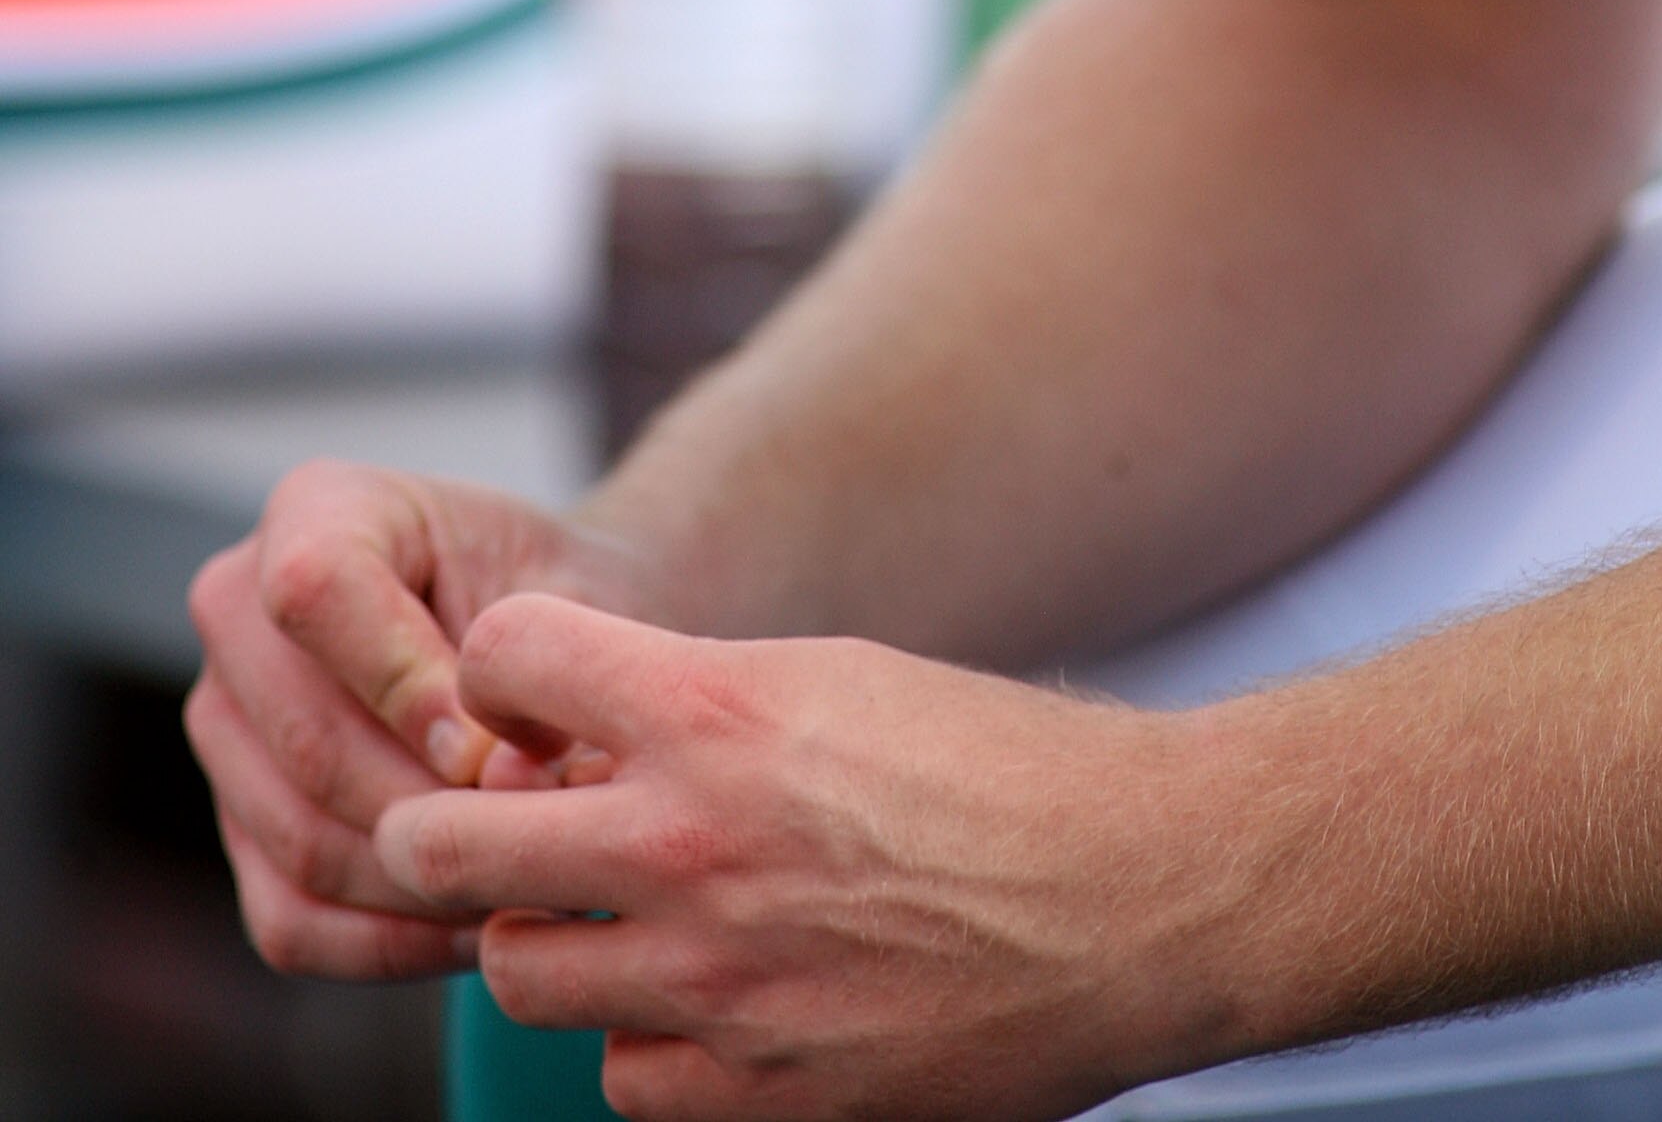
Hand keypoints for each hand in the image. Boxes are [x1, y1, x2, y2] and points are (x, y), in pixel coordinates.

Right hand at [186, 464, 652, 979]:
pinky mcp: (238, 822)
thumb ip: (537, 670)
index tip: (498, 747)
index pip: (314, 592)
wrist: (550, 648)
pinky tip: (482, 924)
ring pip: (300, 839)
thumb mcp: (568, 593)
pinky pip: (291, 919)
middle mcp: (239, 607)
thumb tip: (495, 783)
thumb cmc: (564, 597)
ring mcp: (224, 721)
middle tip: (539, 840)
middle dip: (433, 807)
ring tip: (528, 883)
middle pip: (306, 738)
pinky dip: (391, 941)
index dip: (406, 684)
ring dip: (423, 881)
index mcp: (318, 507)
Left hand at [376, 595, 1253, 1120]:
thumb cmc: (1000, 765)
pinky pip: (622, 1080)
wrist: (1137, 893)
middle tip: (496, 828)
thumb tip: (582, 736)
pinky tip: (713, 1001)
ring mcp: (716, 981)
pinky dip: (647, 1043)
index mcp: (714, 707)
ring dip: (548, 940)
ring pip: (515, 971)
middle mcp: (688, 842)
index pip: (500, 661)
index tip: (534, 703)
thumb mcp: (837, 677)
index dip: (504, 675)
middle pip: (446, 846)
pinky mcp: (762, 1095)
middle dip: (449, 829)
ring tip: (622, 918)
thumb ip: (696, 702)